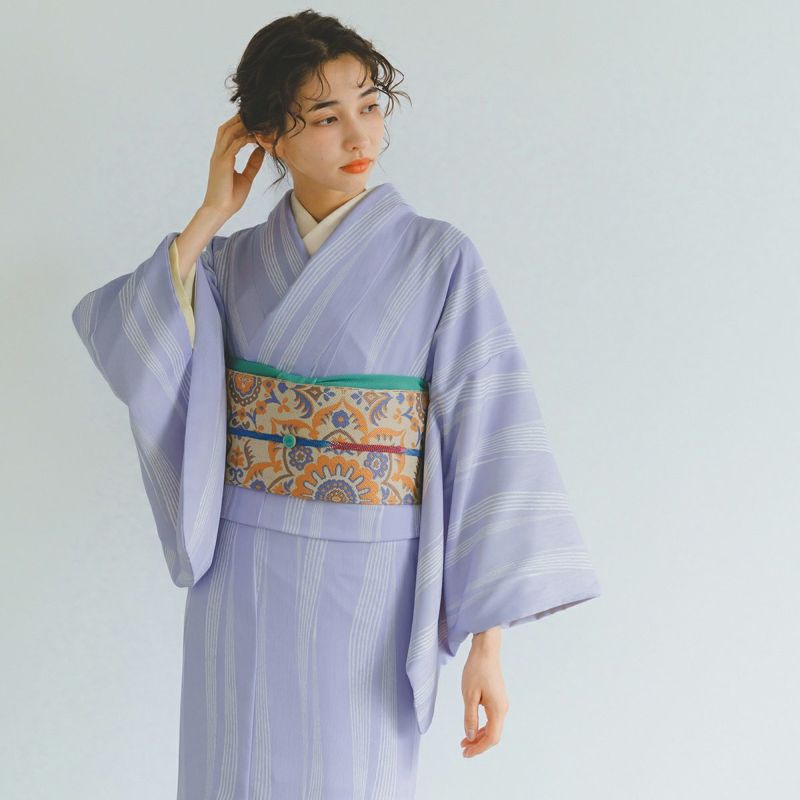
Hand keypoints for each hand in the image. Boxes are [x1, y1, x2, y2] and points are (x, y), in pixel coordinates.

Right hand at [201, 112, 264, 218]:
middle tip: (255, 114)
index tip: (254, 121)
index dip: (239, 125)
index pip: (228, 134)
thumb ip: (253, 163)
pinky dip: (244, 139)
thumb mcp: (246, 177)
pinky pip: (234, 145)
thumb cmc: (230, 197)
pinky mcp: (222, 163)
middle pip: (226, 128)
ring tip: (256, 122)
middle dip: (239, 119)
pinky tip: (255, 137)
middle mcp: (218, 154)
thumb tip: (261, 150)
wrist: (219, 211)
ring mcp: (219, 158)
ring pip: (228, 133)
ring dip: (242, 125)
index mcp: (222, 157)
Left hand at [460, 629, 508, 757]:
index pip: (491, 738)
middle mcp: (503, 709)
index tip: (465, 753)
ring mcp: (501, 703)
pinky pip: (492, 719)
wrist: (486, 650)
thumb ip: (470, 718)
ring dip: (479, 736)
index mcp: (498, 710)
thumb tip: (470, 736)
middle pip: (493, 735)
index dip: (478, 749)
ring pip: (492, 727)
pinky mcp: (498, 698)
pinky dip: (482, 726)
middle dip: (478, 745)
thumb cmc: (477, 670)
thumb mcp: (469, 695)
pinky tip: (472, 727)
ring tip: (464, 741)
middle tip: (462, 749)